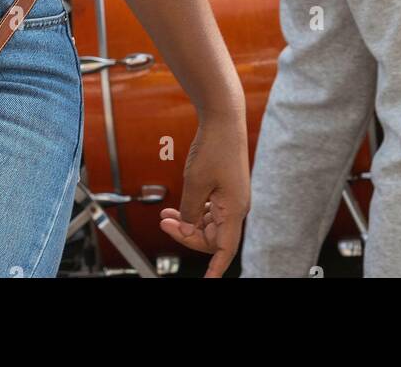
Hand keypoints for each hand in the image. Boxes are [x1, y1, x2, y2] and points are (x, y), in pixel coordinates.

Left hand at [159, 114, 249, 276]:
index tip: (206, 282)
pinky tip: (177, 206)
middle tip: (164, 224)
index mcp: (234, 210)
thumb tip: (187, 226)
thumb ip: (189, 211)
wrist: (223, 118)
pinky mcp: (226, 188)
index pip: (225, 250)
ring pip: (208, 223)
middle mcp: (236, 206)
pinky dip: (193, 210)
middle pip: (212, 237)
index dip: (215, 269)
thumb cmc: (214, 146)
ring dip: (187, 222)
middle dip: (187, 235)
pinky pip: (209, 209)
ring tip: (165, 215)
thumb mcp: (194, 183)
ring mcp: (231, 197)